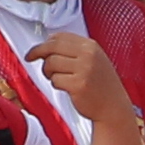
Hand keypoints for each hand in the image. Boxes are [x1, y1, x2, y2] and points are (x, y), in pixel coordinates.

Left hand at [30, 19, 130, 133]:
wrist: (113, 107)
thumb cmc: (102, 86)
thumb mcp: (94, 61)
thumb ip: (74, 51)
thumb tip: (46, 47)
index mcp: (91, 46)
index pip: (60, 37)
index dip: (45, 42)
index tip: (37, 49)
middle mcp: (88, 55)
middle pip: (52, 46)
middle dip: (38, 52)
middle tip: (31, 58)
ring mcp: (84, 69)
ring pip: (51, 63)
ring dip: (48, 72)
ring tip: (57, 78)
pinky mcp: (78, 84)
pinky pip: (55, 80)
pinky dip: (56, 84)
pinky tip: (66, 87)